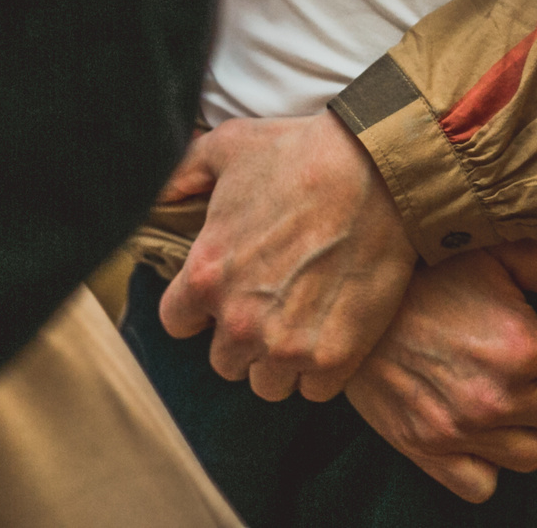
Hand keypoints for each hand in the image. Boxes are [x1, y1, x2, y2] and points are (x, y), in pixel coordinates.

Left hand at [156, 113, 417, 402]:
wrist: (376, 172)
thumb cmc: (298, 154)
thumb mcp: (223, 147)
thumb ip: (181, 175)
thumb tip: (159, 194)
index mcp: (204, 276)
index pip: (177, 323)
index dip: (199, 308)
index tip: (224, 293)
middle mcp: (239, 321)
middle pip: (224, 360)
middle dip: (241, 337)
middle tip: (269, 306)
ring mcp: (287, 345)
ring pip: (267, 384)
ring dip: (279, 360)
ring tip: (299, 325)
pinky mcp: (334, 357)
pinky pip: (314, 390)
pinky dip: (321, 369)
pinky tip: (331, 334)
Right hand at [344, 241, 536, 501]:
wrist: (346, 303)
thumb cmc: (424, 271)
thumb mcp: (495, 248)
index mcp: (522, 345)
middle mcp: (498, 396)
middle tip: (521, 363)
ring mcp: (462, 430)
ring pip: (533, 453)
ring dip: (522, 426)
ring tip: (497, 393)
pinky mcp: (428, 451)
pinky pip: (484, 484)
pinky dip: (483, 462)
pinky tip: (472, 427)